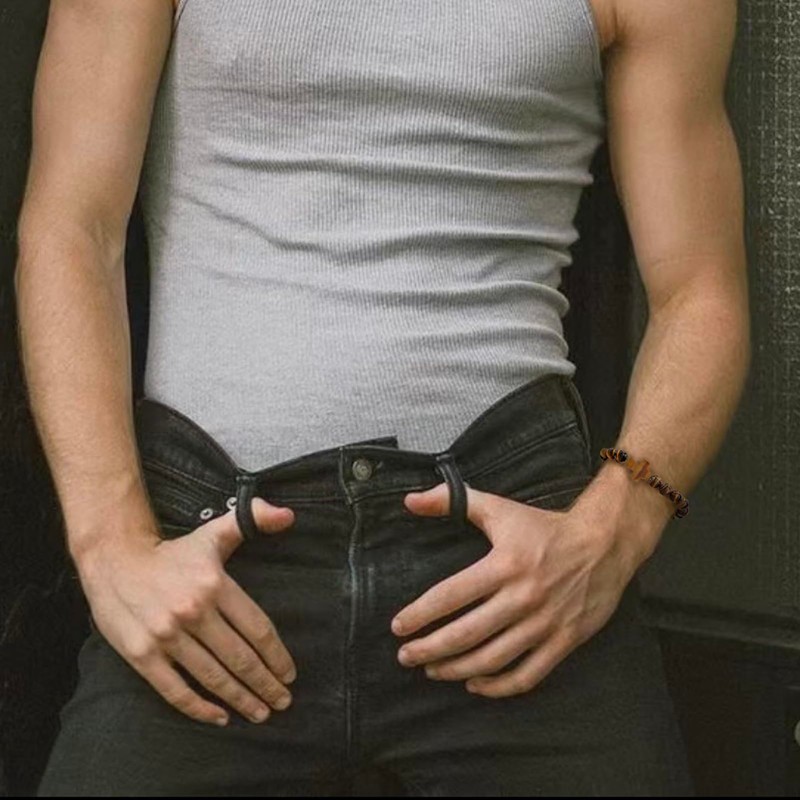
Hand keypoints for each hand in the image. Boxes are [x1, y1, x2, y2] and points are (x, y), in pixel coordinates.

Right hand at [76, 498, 297, 725]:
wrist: (114, 560)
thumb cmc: (173, 552)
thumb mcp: (214, 532)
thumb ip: (253, 520)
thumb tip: (288, 515)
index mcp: (215, 585)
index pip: (257, 629)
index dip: (277, 656)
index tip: (289, 674)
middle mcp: (193, 611)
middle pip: (240, 658)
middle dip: (265, 684)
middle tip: (283, 701)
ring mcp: (166, 636)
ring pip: (213, 677)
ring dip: (241, 699)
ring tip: (260, 712)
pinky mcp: (142, 655)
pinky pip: (175, 690)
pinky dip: (200, 708)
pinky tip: (220, 717)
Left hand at [391, 482, 638, 697]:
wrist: (604, 544)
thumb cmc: (544, 527)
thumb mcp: (499, 509)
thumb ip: (452, 501)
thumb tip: (410, 501)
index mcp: (503, 565)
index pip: (451, 595)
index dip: (420, 614)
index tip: (398, 627)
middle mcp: (522, 597)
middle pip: (467, 634)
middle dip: (430, 649)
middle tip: (406, 657)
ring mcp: (544, 623)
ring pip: (492, 658)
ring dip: (456, 669)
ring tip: (432, 670)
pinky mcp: (564, 641)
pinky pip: (528, 675)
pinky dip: (499, 686)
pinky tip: (475, 685)